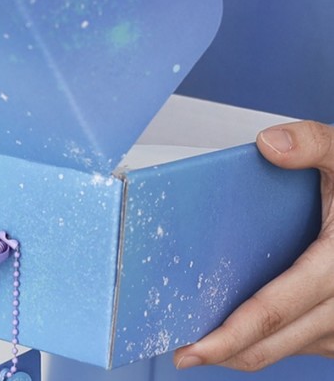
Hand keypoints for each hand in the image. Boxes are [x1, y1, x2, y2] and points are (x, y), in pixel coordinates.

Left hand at [173, 121, 333, 371]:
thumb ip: (312, 143)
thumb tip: (268, 144)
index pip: (274, 311)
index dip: (229, 335)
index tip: (192, 349)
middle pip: (275, 341)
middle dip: (225, 350)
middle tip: (181, 351)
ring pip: (290, 348)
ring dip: (248, 348)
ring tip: (205, 339)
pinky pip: (307, 342)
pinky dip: (274, 339)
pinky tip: (244, 327)